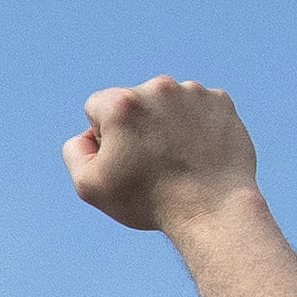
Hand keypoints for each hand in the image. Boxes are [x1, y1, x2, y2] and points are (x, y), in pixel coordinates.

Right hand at [65, 77, 259, 233]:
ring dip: (167, 123)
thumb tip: (88, 134)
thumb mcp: (88, 184)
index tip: (125, 159)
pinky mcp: (221, 102)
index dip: (105, 136)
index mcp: (120, 103)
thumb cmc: (149, 200)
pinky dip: (196, 124)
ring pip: (167, 103)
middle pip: (133, 101)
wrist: (214, 208)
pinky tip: (198, 151)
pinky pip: (198, 107)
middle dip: (137, 125)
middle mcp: (157, 88)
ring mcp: (193, 92)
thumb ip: (75, 150)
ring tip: (178, 158)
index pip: (97, 107)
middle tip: (152, 161)